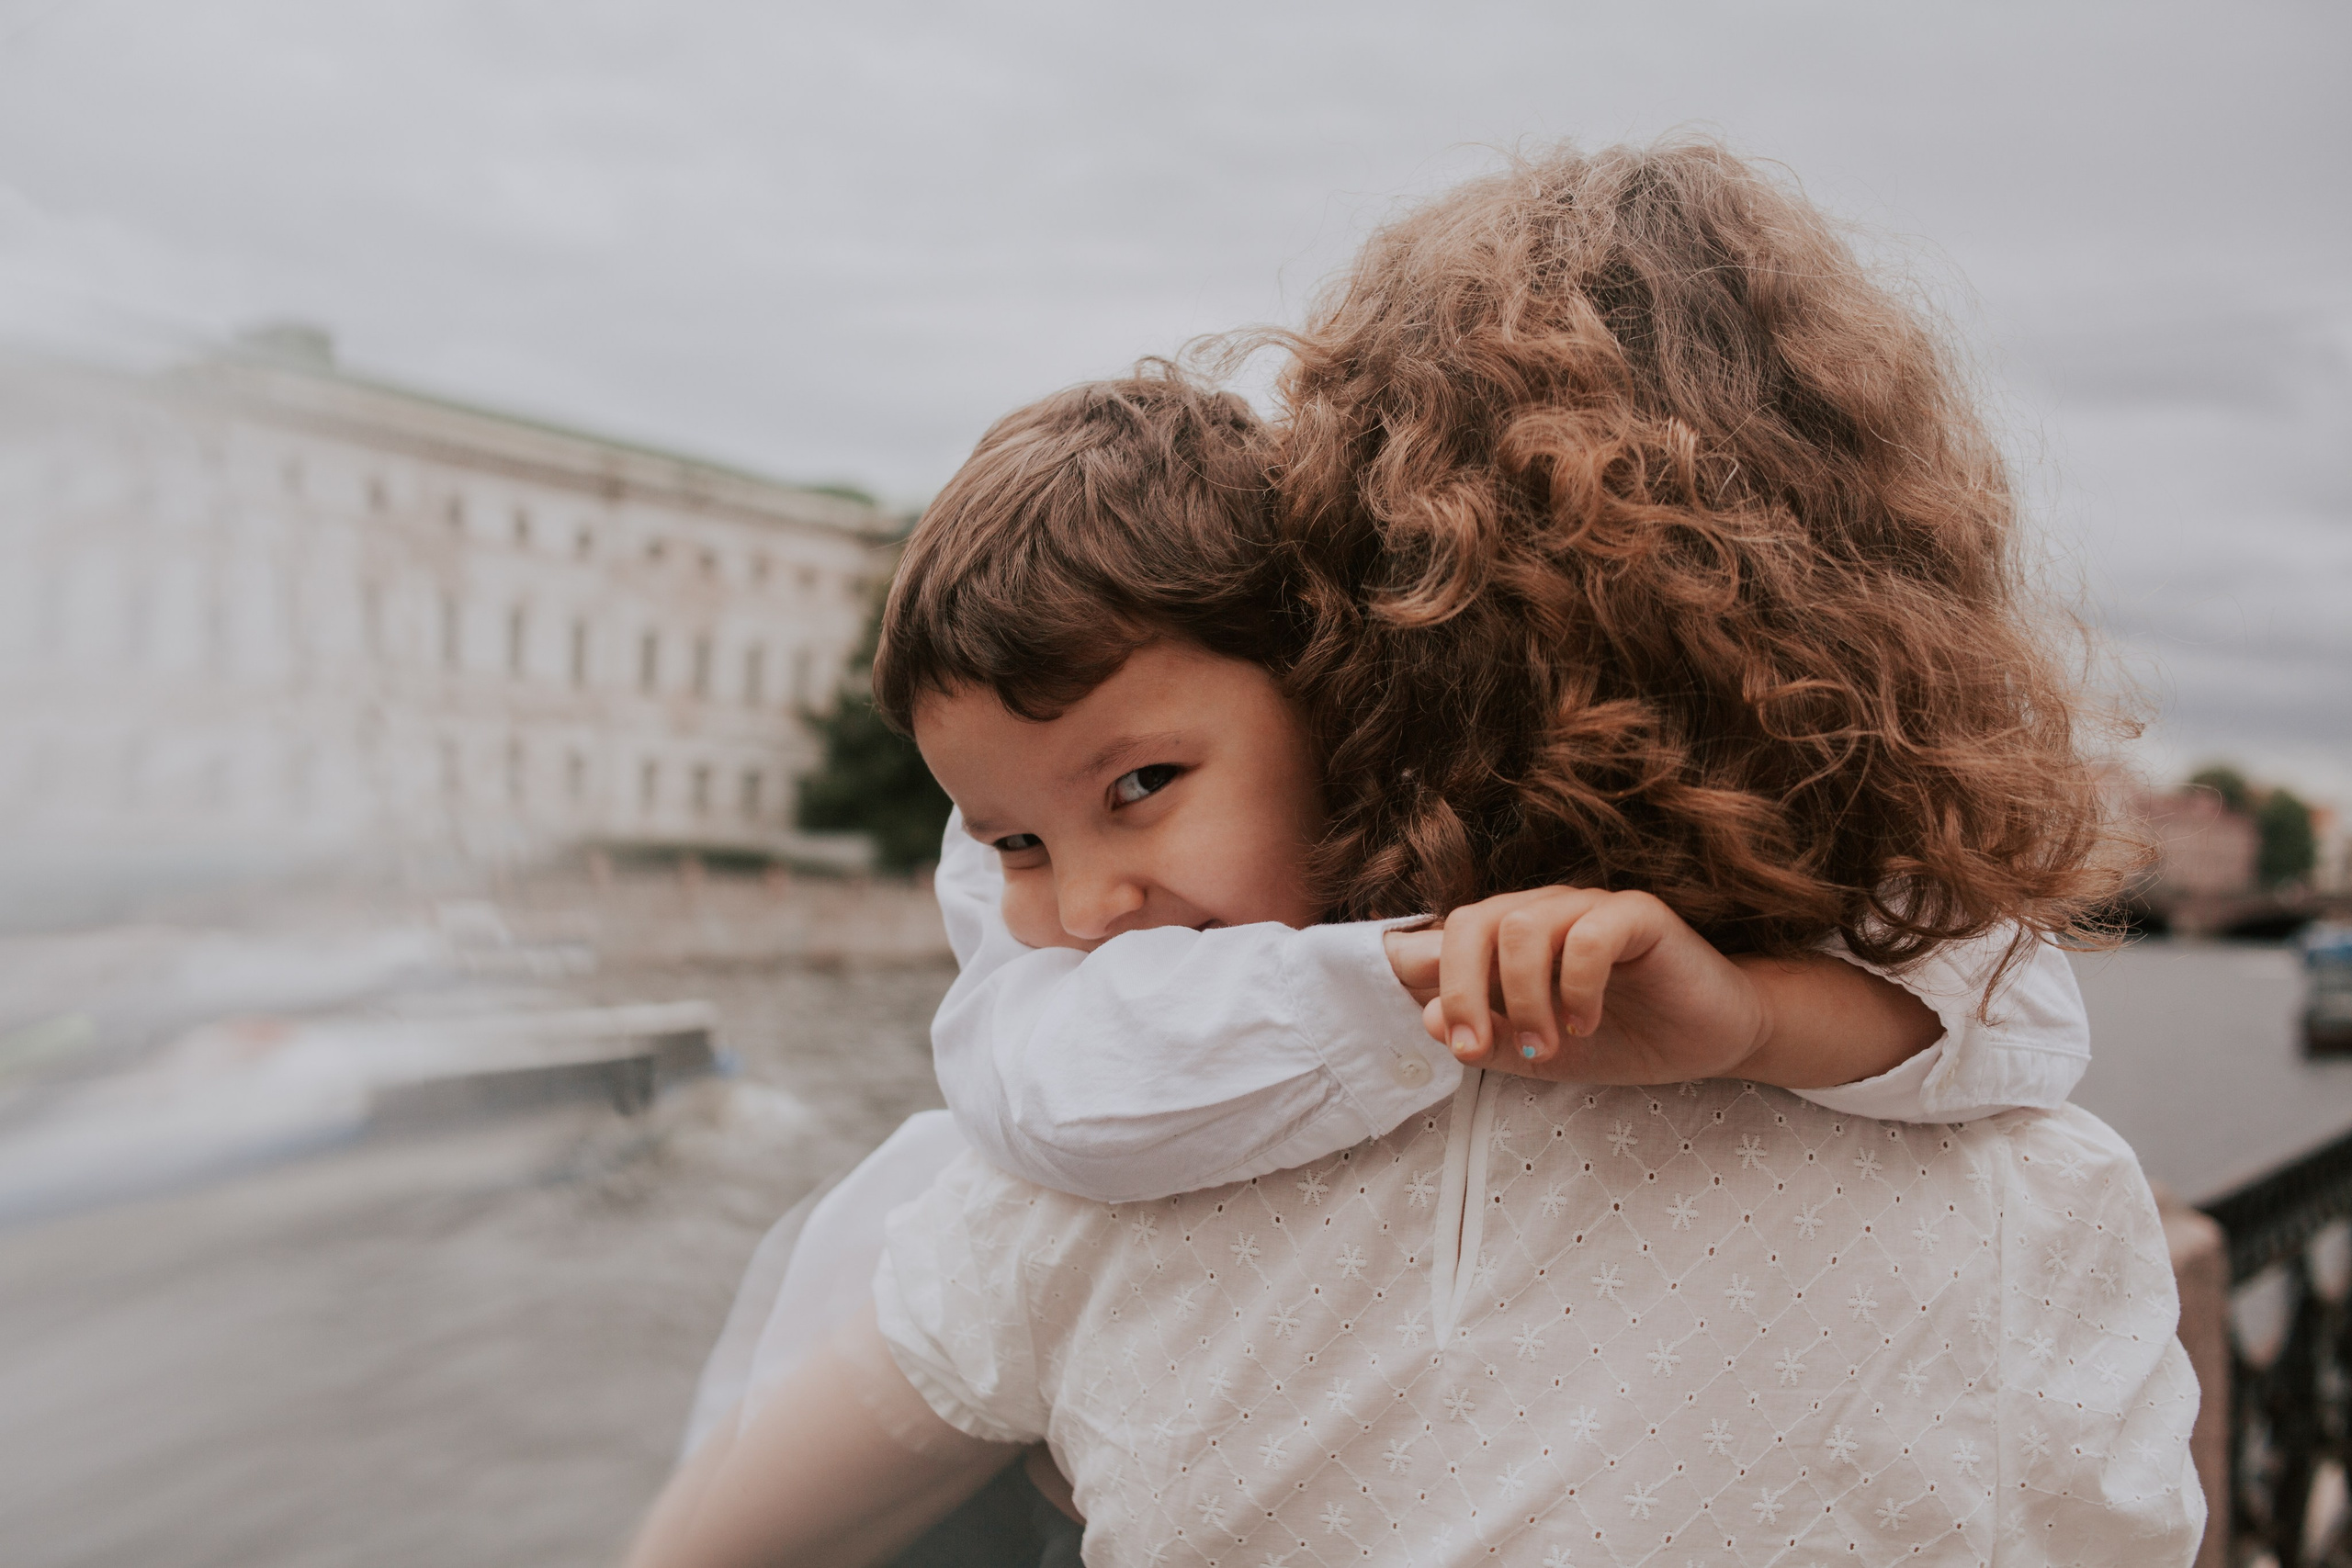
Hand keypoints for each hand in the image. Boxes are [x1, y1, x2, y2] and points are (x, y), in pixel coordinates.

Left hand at [1382, 887, 1940, 1089]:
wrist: (1710, 1041)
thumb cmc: (1622, 1039)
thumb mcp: (1537, 1055)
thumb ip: (1484, 1037)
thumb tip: (1427, 1015)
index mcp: (1506, 940)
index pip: (1441, 935)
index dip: (1423, 978)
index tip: (1447, 1037)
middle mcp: (1541, 912)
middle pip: (1470, 922)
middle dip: (1462, 991)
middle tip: (1479, 1049)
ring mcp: (1588, 908)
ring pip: (1521, 927)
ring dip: (1521, 998)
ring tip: (1547, 1045)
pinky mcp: (1638, 915)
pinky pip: (1587, 935)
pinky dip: (1576, 987)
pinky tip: (1589, 1022)